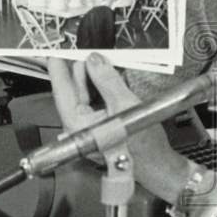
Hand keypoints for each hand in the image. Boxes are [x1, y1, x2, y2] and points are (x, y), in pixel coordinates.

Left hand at [47, 54, 191, 203]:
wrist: (160, 166)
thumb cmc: (143, 148)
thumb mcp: (125, 105)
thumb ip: (107, 80)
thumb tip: (94, 61)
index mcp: (78, 124)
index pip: (62, 90)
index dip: (58, 68)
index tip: (56, 51)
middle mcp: (79, 126)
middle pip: (75, 90)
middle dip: (83, 69)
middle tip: (91, 50)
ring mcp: (90, 126)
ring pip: (87, 94)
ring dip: (96, 77)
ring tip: (104, 61)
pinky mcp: (101, 125)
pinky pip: (97, 101)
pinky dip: (104, 87)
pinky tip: (112, 76)